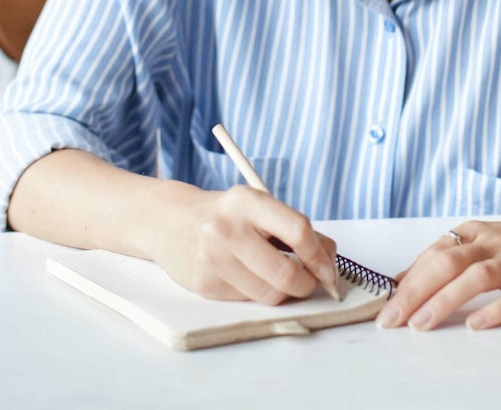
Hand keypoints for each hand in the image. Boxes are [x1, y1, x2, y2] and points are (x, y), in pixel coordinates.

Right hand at [151, 184, 339, 305]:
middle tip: (311, 283)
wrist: (171, 223)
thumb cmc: (227, 216)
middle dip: (307, 284)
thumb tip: (329, 259)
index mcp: (247, 201)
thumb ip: (296, 229)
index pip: (298, 230)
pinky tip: (248, 277)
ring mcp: (213, 258)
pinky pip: (248, 300)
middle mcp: (227, 229)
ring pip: (270, 293)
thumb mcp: (259, 207)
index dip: (319, 256)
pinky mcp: (204, 284)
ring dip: (284, 292)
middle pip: (286, 273)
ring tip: (279, 278)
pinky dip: (258, 293)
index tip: (328, 270)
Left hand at [376, 214, 500, 330]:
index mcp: (474, 232)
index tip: (385, 306)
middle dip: (416, 291)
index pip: (433, 254)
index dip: (408, 280)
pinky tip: (475, 323)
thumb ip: (445, 259)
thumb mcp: (480, 243)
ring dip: (445, 299)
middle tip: (393, 319)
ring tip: (421, 324)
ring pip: (476, 276)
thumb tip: (401, 282)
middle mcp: (492, 242)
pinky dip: (495, 308)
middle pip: (447, 262)